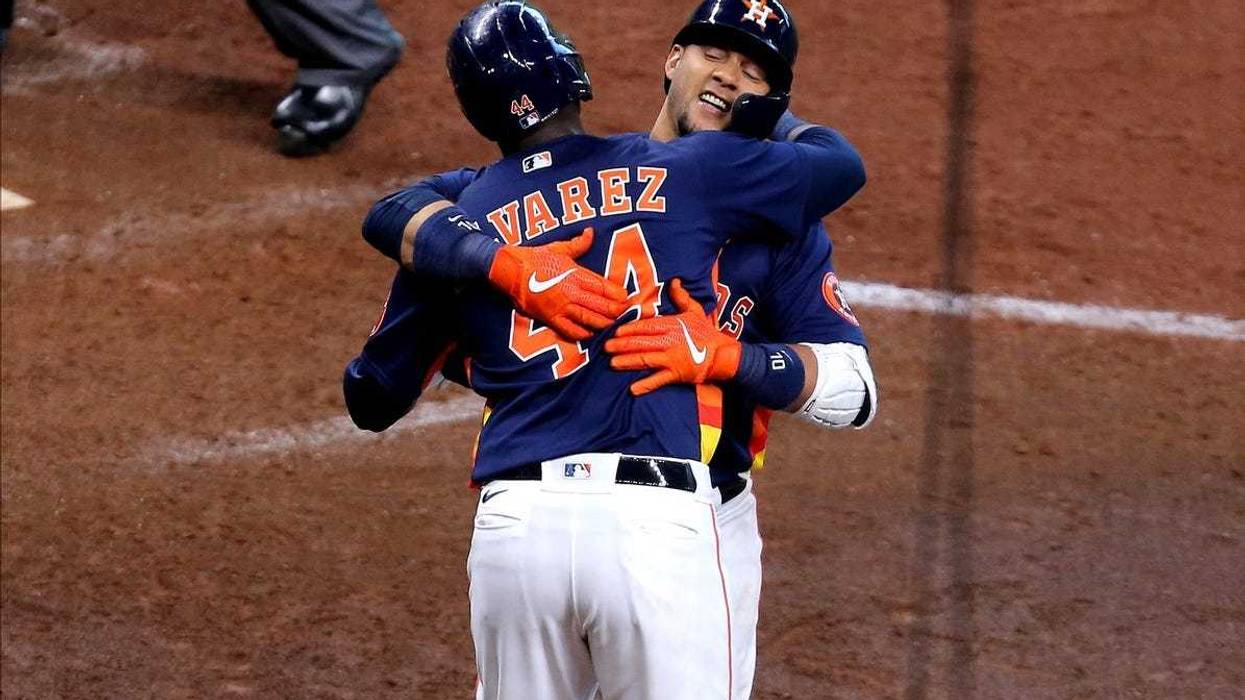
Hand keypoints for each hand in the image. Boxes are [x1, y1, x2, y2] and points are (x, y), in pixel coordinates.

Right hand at [487, 228, 628, 340]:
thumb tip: (591, 232)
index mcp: (575, 274)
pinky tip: (590, 332)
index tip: (626, 298)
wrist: (509, 271)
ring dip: (603, 323)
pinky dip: (583, 333)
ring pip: (589, 319)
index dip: (618, 294)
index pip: (604, 287)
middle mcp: (571, 292)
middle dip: (616, 311)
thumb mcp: (559, 248)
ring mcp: (561, 307)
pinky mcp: (550, 318)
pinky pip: (571, 330)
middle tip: (624, 313)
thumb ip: (579, 243)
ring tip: (612, 324)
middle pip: (601, 305)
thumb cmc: (534, 258)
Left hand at [604, 279, 741, 394]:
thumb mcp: (695, 312)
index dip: (630, 329)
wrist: (723, 355)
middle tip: (606, 347)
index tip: (615, 331)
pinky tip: (633, 389)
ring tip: (612, 364)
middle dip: (622, 345)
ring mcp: (673, 359)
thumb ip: (682, 298)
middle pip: (641, 343)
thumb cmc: (707, 333)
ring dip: (628, 362)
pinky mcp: (677, 375)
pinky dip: (646, 384)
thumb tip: (674, 281)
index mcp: (672, 326)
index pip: (646, 326)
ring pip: (645, 360)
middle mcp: (670, 341)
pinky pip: (658, 380)